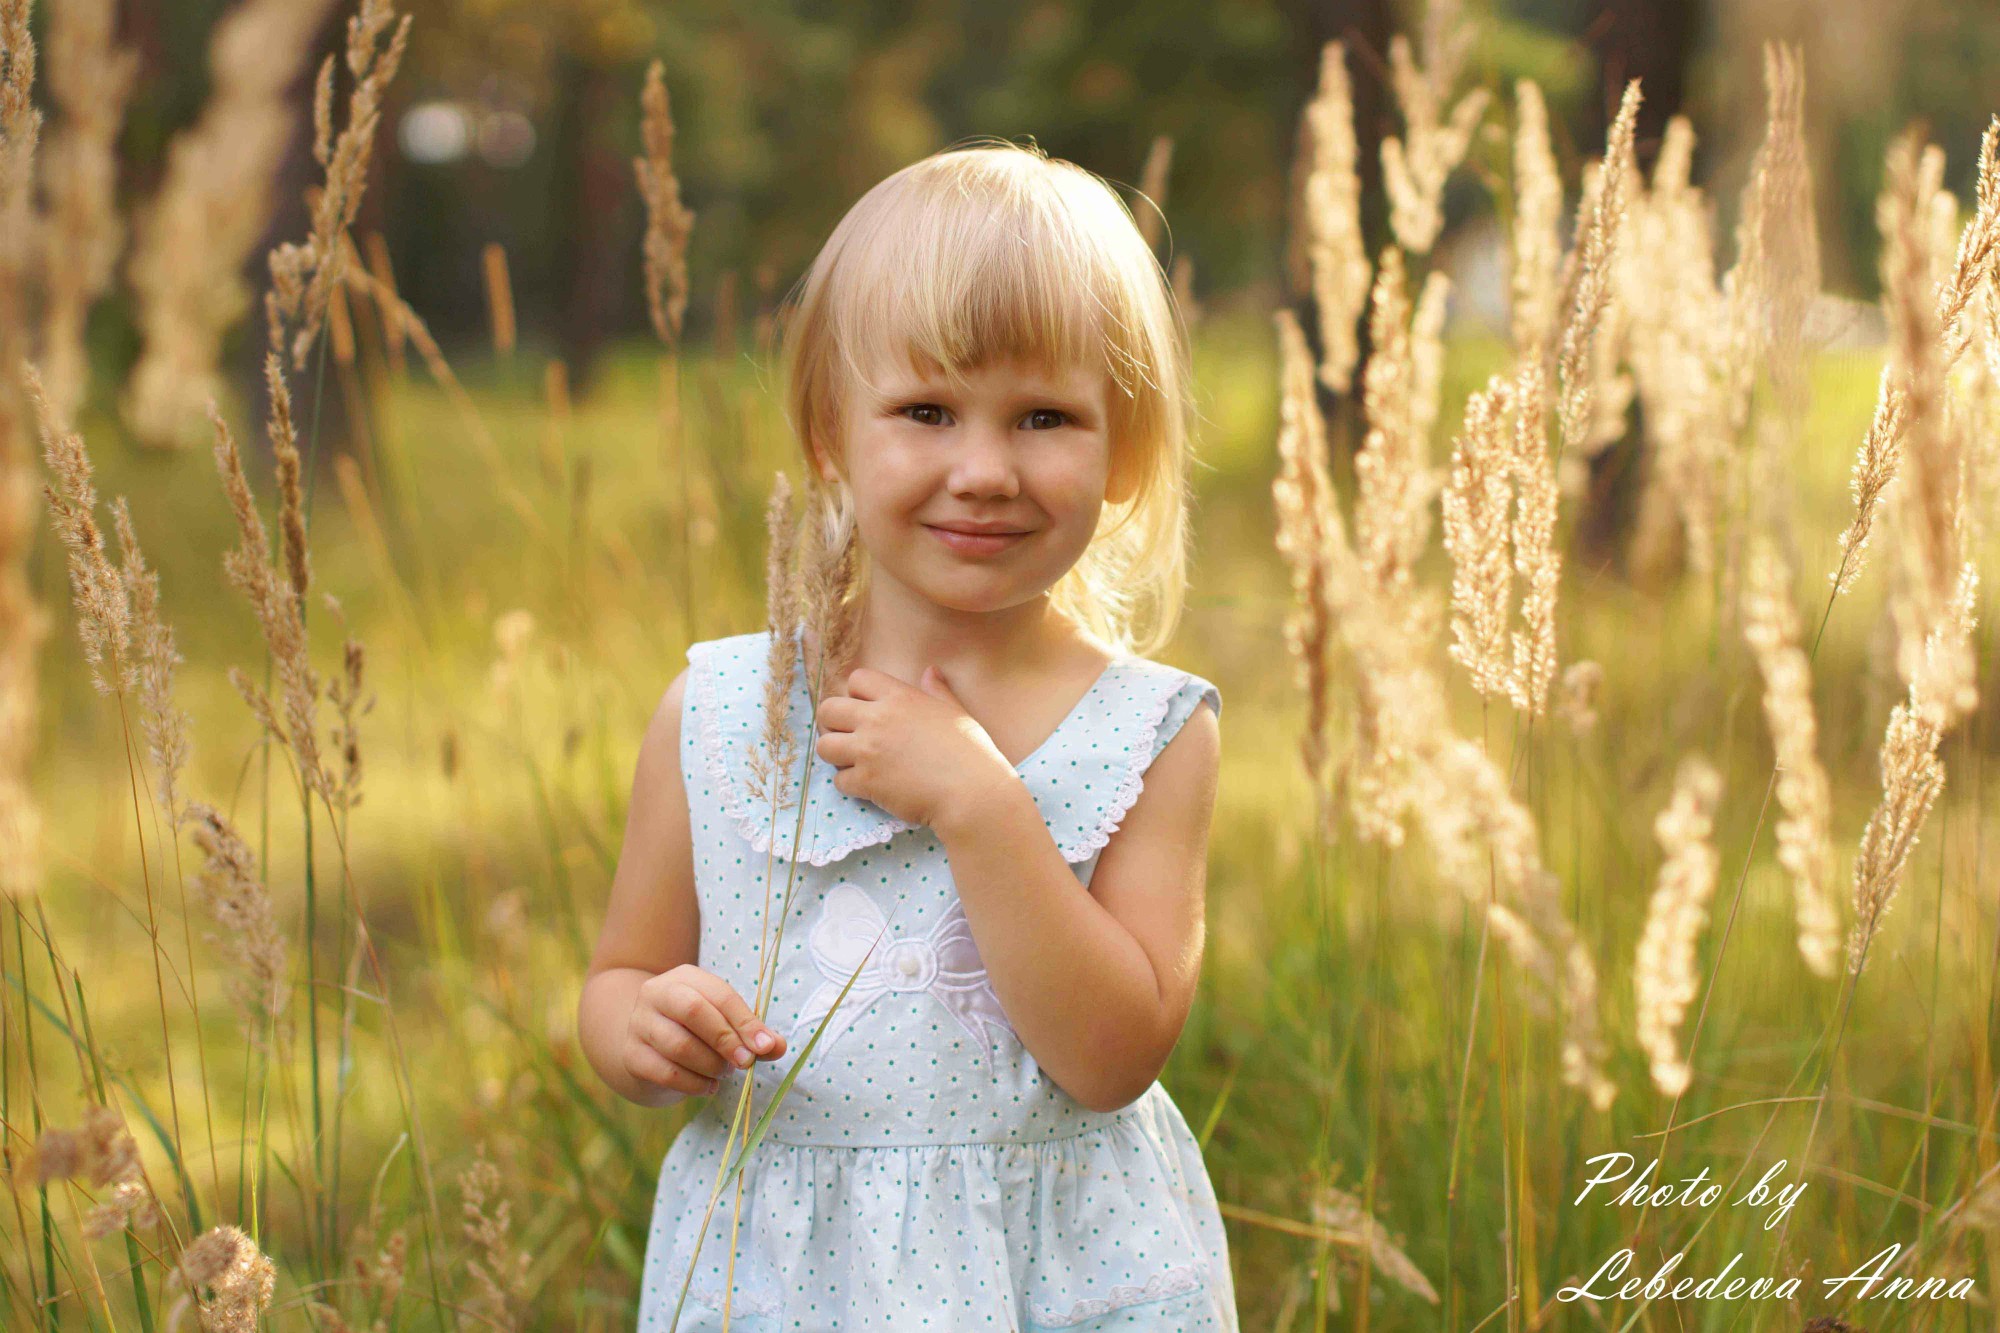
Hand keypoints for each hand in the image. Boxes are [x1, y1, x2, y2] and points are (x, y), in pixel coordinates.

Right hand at [623, 964, 786, 1097]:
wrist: (648, 1048)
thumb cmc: (696, 1032)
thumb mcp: (724, 1024)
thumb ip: (753, 1035)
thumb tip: (776, 1047)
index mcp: (686, 977)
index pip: (719, 994)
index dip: (745, 1021)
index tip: (765, 1047)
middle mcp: (657, 993)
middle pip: (694, 1011)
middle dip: (725, 1040)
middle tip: (745, 1063)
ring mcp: (639, 1023)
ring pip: (679, 1045)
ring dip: (711, 1065)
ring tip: (724, 1073)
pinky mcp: (632, 1055)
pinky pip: (667, 1072)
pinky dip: (694, 1084)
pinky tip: (708, 1086)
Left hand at [813, 665, 1021, 830]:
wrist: (971, 792)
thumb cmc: (971, 752)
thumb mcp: (956, 712)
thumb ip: (938, 691)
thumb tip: (930, 671)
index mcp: (900, 697)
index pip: (856, 679)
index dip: (857, 694)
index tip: (868, 709)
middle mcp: (878, 719)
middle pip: (828, 710)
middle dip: (834, 723)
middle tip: (850, 737)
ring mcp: (868, 751)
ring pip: (824, 746)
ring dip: (836, 755)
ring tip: (854, 762)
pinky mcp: (866, 782)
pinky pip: (838, 781)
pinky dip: (850, 785)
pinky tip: (869, 786)